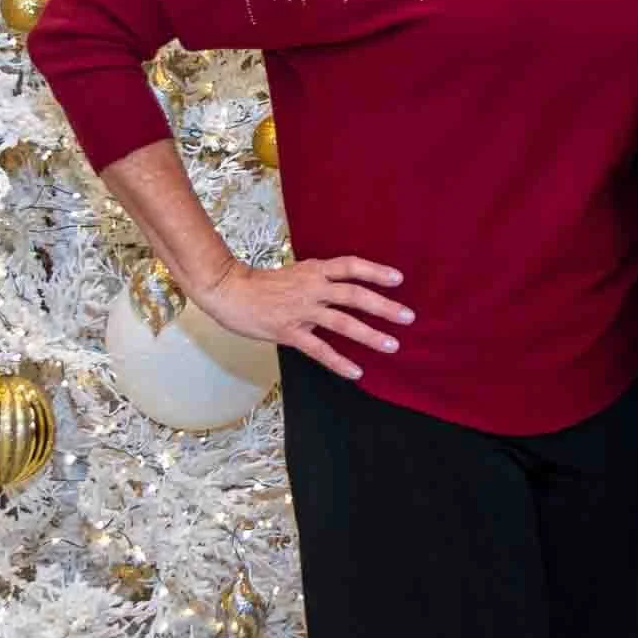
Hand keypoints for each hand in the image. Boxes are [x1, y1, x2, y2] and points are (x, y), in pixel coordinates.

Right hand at [194, 255, 412, 381]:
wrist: (229, 292)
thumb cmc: (262, 284)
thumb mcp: (296, 273)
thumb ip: (320, 279)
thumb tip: (345, 287)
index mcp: (314, 270)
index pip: (350, 266)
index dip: (375, 271)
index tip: (399, 279)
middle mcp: (311, 288)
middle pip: (354, 294)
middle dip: (383, 306)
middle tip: (408, 317)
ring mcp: (300, 311)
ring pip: (342, 322)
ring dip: (369, 334)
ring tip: (392, 345)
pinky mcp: (289, 332)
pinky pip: (319, 349)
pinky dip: (339, 361)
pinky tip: (356, 372)